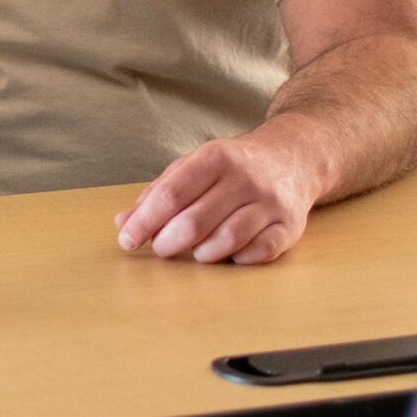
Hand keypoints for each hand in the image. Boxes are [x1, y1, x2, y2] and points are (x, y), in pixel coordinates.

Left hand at [115, 131, 323, 264]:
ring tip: (195, 250)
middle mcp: (245, 178)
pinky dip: (238, 259)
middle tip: (161, 248)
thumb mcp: (193, 166)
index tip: (127, 240)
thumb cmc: (233, 166)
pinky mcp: (290, 225)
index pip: (171, 195)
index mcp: (215, 157)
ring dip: (201, 254)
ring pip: (227, 240)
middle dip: (168, 242)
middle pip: (194, 222)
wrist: (294, 157)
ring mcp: (270, 202)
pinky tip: (229, 254)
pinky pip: (260, 252)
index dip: (144, 222)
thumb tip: (123, 222)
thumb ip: (158, 192)